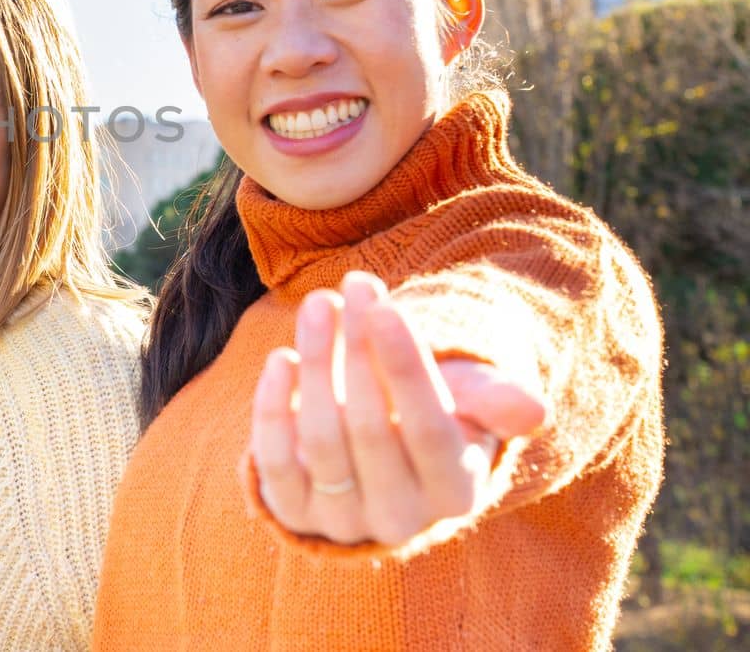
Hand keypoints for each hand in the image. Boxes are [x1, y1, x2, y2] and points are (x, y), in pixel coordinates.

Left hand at [247, 271, 547, 545]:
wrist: (375, 458)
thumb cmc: (433, 414)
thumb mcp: (471, 402)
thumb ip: (495, 401)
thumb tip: (533, 409)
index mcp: (456, 492)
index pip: (430, 431)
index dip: (406, 369)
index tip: (387, 309)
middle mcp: (401, 517)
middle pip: (370, 429)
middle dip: (359, 350)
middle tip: (355, 285)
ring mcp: (342, 520)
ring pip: (320, 439)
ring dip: (315, 363)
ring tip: (320, 303)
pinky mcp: (292, 512)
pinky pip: (274, 460)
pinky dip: (272, 406)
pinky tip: (281, 357)